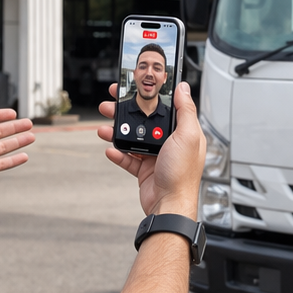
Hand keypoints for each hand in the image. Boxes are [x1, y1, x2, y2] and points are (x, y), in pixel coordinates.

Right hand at [98, 82, 205, 216]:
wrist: (169, 205)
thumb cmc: (182, 174)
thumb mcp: (187, 136)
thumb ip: (185, 111)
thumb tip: (183, 88)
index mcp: (183, 132)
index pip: (165, 107)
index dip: (150, 95)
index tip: (136, 87)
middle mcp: (170, 143)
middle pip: (145, 120)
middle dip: (127, 111)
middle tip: (112, 103)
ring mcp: (156, 156)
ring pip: (133, 138)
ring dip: (117, 131)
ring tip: (104, 126)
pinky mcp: (145, 170)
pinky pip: (128, 158)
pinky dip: (118, 153)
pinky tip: (110, 148)